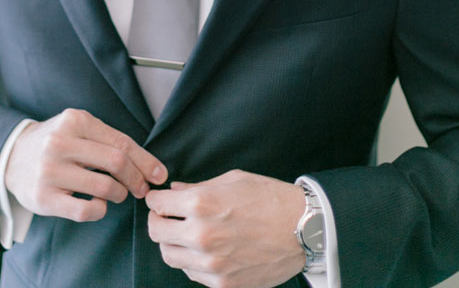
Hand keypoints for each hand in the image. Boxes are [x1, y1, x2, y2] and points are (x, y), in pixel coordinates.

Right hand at [5, 108, 166, 222]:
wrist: (12, 156)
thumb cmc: (56, 142)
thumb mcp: (78, 128)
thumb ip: (108, 140)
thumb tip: (149, 166)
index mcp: (75, 120)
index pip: (121, 142)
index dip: (145, 161)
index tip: (159, 174)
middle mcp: (61, 143)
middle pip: (116, 162)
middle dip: (137, 179)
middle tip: (141, 188)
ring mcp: (50, 171)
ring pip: (104, 187)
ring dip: (119, 194)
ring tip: (118, 194)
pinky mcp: (43, 198)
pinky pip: (84, 210)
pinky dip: (100, 210)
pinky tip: (99, 205)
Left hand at [145, 169, 306, 287]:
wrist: (302, 228)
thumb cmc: (268, 198)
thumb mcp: (232, 180)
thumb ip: (198, 187)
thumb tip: (174, 191)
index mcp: (202, 204)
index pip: (158, 205)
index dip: (156, 200)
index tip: (158, 200)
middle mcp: (202, 236)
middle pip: (157, 233)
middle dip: (158, 221)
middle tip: (165, 216)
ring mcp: (212, 264)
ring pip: (170, 257)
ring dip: (171, 243)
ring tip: (183, 234)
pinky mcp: (223, 284)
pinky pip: (192, 274)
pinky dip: (191, 261)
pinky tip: (202, 249)